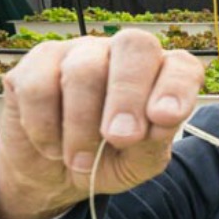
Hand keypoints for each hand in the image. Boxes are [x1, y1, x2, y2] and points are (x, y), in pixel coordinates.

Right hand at [0, 30, 203, 218]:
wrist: (53, 172)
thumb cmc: (107, 161)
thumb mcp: (137, 165)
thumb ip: (152, 145)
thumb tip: (157, 121)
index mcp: (160, 76)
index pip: (181, 65)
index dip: (176, 86)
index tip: (165, 118)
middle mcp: (124, 54)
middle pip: (134, 46)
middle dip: (128, 96)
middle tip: (120, 138)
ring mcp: (80, 52)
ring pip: (84, 69)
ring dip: (82, 124)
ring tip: (80, 161)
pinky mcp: (37, 62)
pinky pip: (39, 86)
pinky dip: (45, 126)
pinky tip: (52, 147)